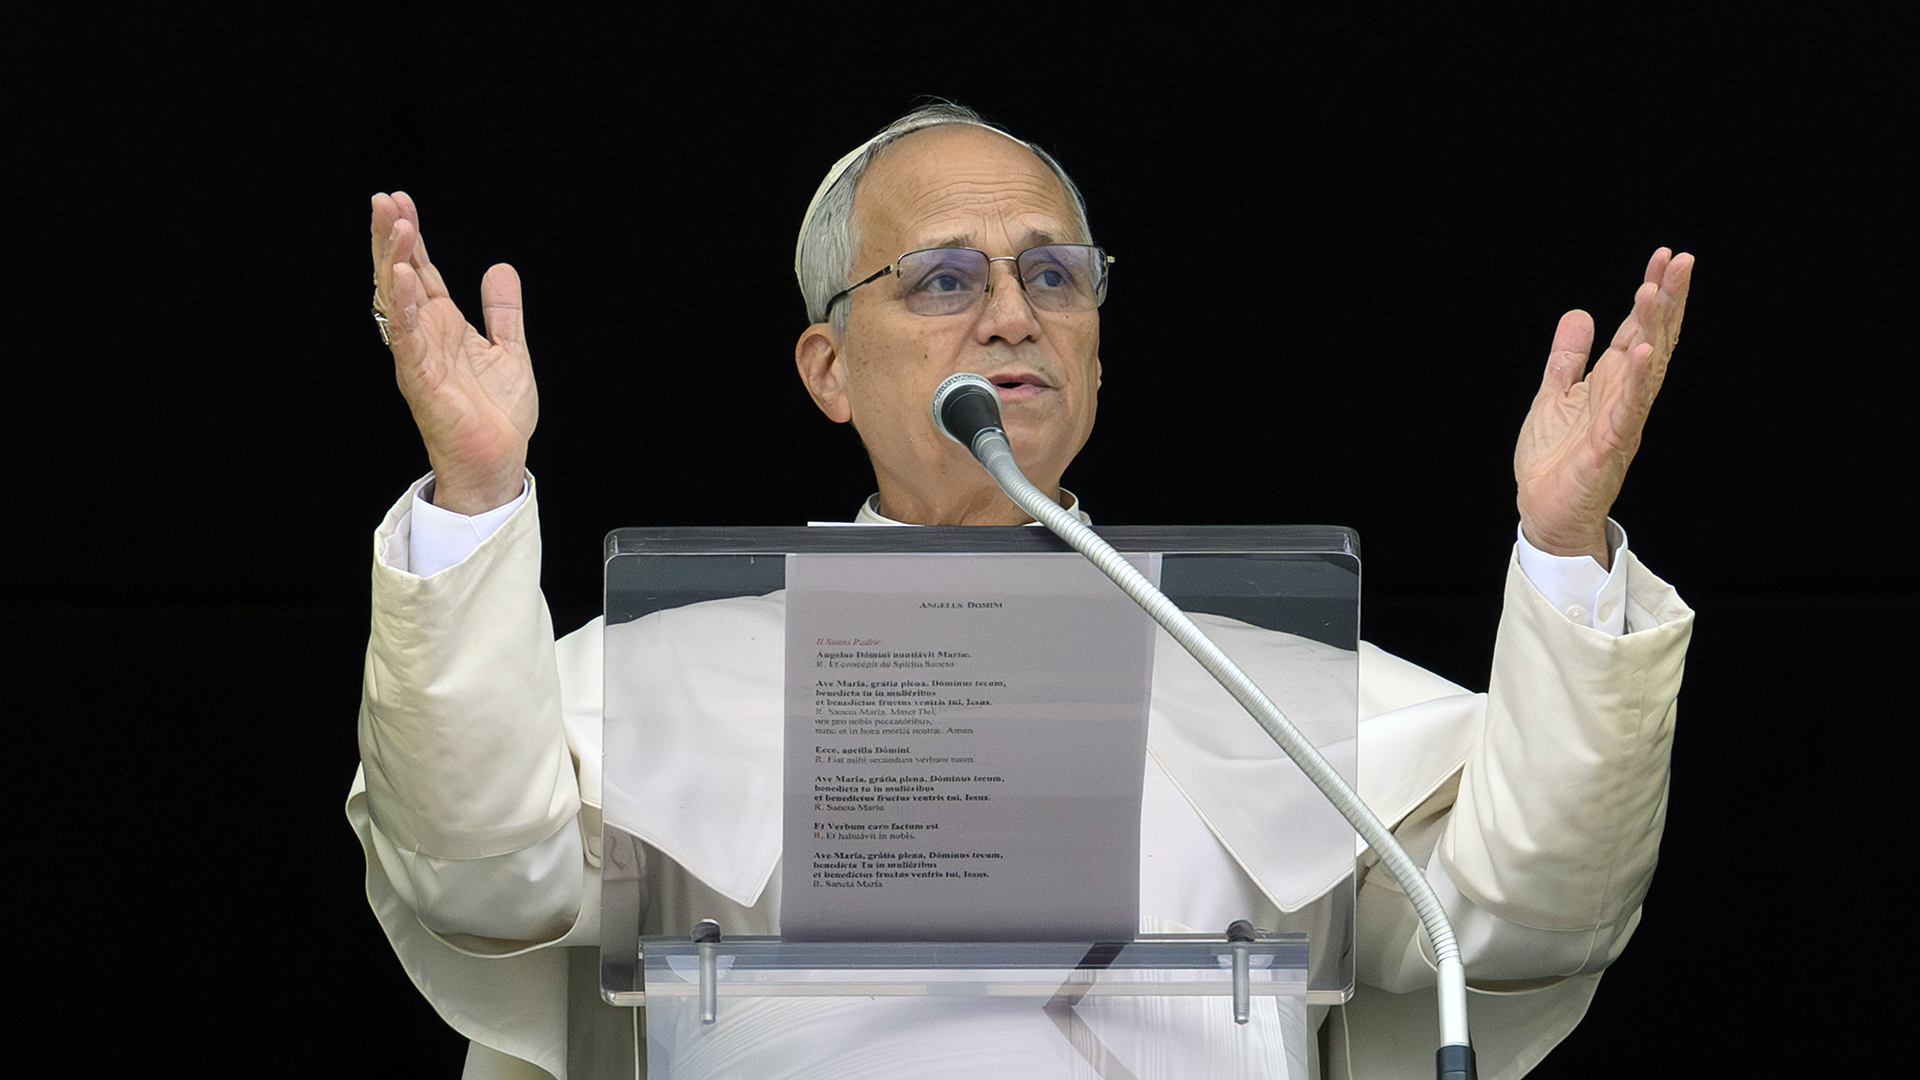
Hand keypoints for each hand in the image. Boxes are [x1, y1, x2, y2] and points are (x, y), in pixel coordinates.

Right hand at [371, 192, 536, 513]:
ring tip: (396, 225)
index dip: (413, 239)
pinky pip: (408, 337)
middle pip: (402, 277)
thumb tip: (500, 268)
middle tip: (385, 200)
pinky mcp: (421, 379)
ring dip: (396, 261)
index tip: (402, 202)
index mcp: (444, 327)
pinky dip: (403, 306)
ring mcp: (420, 356)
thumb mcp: (509, 350)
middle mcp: (426, 337)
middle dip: (393, 238)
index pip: (422, 273)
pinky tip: (403, 276)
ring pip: (399, 301)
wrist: (498, 462)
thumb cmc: (497, 416)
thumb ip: (503, 311)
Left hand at [1514, 247, 1693, 566]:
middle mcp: (1625, 396)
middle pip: (1653, 339)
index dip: (1652, 293)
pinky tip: (1643, 351)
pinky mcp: (1610, 446)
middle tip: (1679, 260)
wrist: (1546, 511)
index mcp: (1612, 382)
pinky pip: (1628, 408)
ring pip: (1645, 368)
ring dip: (1653, 329)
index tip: (1664, 256)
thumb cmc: (1555, 460)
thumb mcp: (1554, 396)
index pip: (1639, 329)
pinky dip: (1636, 380)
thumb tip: (1580, 313)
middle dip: (1666, 300)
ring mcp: (1622, 420)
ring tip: (1657, 291)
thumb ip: (1568, 358)